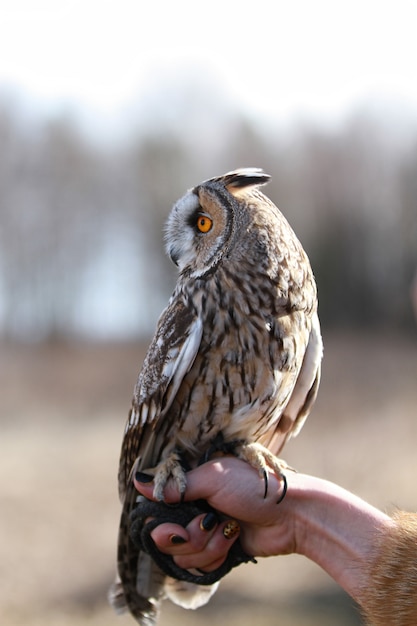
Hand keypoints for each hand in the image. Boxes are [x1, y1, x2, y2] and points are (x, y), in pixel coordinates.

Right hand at [134, 456, 292, 572]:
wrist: (290, 515)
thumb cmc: (253, 487)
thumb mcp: (213, 478)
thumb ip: (175, 486)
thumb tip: (138, 481)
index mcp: (190, 487)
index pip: (157, 511)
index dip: (160, 526)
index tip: (172, 528)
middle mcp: (192, 510)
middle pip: (165, 538)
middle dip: (186, 537)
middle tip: (206, 526)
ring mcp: (204, 533)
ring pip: (183, 555)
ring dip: (207, 545)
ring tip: (228, 529)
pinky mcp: (217, 552)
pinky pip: (199, 565)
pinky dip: (216, 554)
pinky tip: (234, 539)